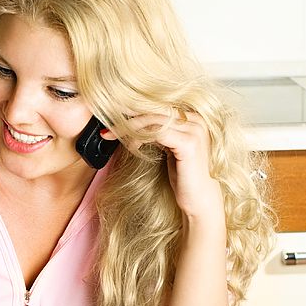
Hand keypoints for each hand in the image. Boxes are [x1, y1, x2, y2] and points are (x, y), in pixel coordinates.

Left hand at [102, 112, 223, 222]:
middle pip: (155, 110)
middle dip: (128, 117)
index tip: (113, 115)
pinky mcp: (189, 144)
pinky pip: (158, 133)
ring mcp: (195, 130)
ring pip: (153, 120)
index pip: (159, 106)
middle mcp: (196, 120)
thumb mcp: (168, 148)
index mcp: (193, 118)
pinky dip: (139, 138)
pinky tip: (132, 147)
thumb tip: (136, 124)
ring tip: (113, 136)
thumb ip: (159, 133)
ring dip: (129, 129)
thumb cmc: (184, 176)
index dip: (134, 110)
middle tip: (107, 126)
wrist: (199, 198)